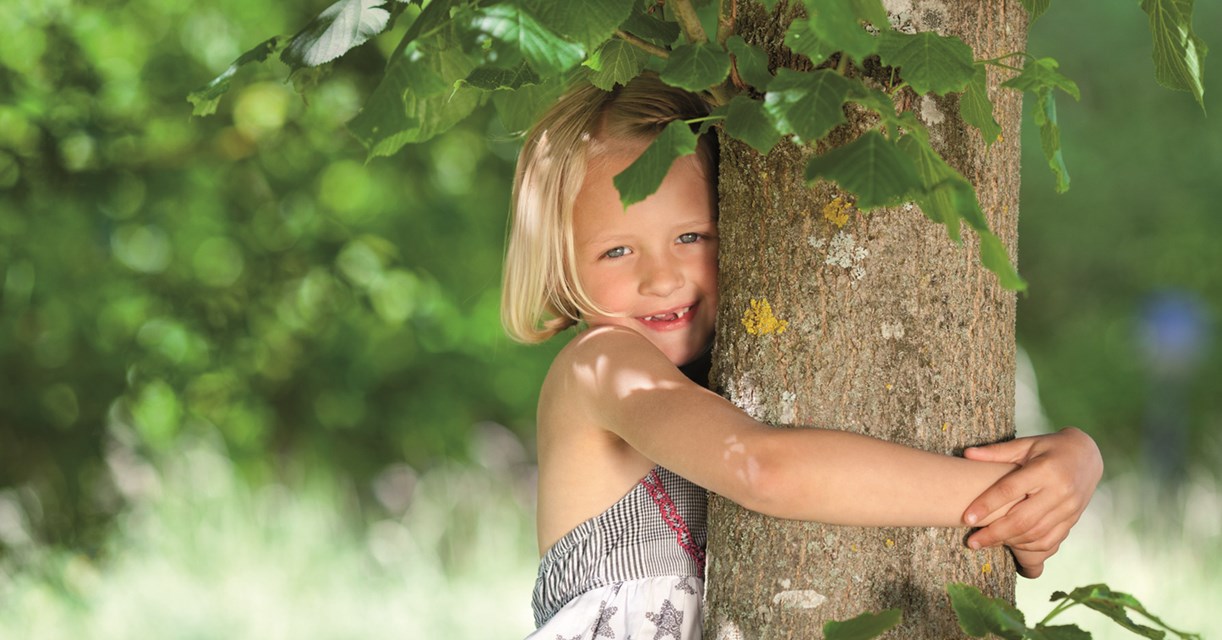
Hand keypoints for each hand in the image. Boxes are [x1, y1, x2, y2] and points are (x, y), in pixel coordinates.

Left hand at [960, 427, 1102, 577]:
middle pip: (1022, 520)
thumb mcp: (1026, 444)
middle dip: (994, 534)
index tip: (967, 518)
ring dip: (1008, 542)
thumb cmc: (1049, 448)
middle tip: (971, 542)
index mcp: (1044, 470)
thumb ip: (997, 452)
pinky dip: (1028, 546)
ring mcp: (1069, 508)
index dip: (986, 505)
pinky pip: (1050, 540)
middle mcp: (1059, 491)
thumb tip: (966, 453)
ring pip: (1035, 534)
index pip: (1010, 490)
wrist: (1088, 456)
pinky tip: (1010, 545)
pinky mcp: (1073, 519)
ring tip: (985, 542)